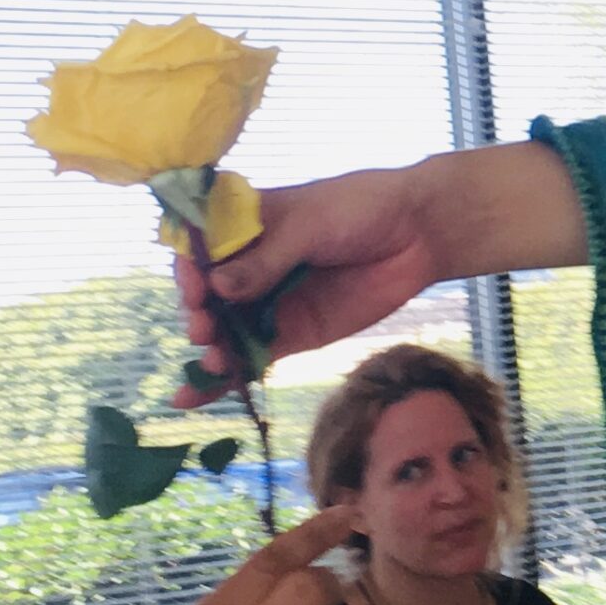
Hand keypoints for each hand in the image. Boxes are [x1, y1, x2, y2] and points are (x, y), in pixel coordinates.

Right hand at [173, 170, 439, 407]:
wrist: (417, 233)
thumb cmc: (359, 208)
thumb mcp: (309, 224)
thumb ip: (266, 259)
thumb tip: (218, 288)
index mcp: (244, 226)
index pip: (199, 248)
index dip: (189, 267)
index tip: (193, 281)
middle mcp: (249, 266)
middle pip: (208, 295)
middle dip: (199, 312)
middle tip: (203, 325)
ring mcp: (270, 302)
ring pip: (226, 329)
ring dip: (211, 346)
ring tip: (212, 358)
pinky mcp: (293, 335)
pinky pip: (253, 357)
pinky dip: (226, 377)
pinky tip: (193, 396)